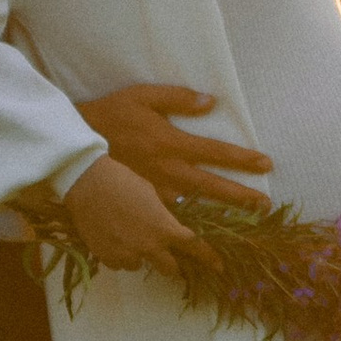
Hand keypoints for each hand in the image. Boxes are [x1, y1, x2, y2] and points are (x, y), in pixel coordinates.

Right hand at [60, 156, 221, 277]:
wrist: (87, 182)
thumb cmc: (123, 179)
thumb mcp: (152, 193)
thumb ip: (163, 214)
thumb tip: (168, 222)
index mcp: (165, 228)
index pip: (194, 247)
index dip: (208, 257)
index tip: (218, 266)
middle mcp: (149, 246)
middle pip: (169, 268)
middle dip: (171, 264)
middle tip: (165, 255)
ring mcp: (127, 255)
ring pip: (140, 265)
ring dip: (141, 256)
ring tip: (128, 236)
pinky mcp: (107, 258)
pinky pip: (120, 264)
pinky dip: (120, 255)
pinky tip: (113, 237)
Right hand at [78, 82, 272, 215]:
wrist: (74, 149)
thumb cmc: (108, 117)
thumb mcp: (141, 97)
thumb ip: (177, 98)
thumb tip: (211, 101)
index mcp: (171, 144)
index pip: (217, 152)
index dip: (243, 160)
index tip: (266, 165)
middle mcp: (168, 173)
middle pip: (213, 188)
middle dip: (242, 198)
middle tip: (265, 207)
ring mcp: (154, 194)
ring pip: (194, 212)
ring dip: (219, 221)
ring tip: (240, 230)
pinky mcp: (139, 208)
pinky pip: (167, 223)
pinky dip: (183, 234)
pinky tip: (195, 244)